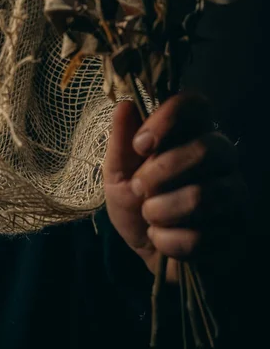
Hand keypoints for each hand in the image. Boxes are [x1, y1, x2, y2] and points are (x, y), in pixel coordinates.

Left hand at [103, 94, 244, 281]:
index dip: (167, 120)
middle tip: (139, 188)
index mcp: (189, 134)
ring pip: (203, 196)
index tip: (140, 146)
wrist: (147, 252)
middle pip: (207, 149)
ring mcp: (235, 192)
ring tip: (150, 217)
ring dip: (160, 212)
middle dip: (160, 173)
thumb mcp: (117, 173)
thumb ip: (121, 141)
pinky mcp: (238, 230)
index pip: (196, 105)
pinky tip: (164, 239)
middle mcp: (221, 156)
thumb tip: (125, 104)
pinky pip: (200, 236)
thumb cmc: (135, 205)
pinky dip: (168, 241)